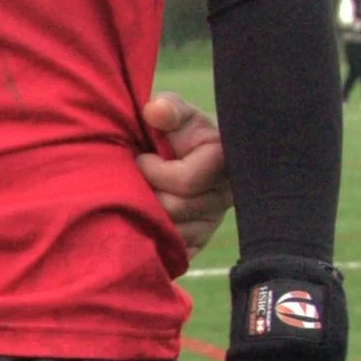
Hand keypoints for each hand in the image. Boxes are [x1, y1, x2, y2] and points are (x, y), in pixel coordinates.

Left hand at [140, 91, 232, 258]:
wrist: (180, 155)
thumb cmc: (177, 129)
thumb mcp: (176, 112)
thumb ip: (168, 108)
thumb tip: (156, 111)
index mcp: (224, 162)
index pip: (185, 181)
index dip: (154, 170)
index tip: (141, 158)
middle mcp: (225, 196)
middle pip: (176, 210)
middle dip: (147, 192)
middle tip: (135, 179)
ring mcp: (213, 222)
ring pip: (173, 234)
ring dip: (147, 215)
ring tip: (138, 196)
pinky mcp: (199, 242)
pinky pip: (174, 252)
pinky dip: (154, 239)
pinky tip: (143, 219)